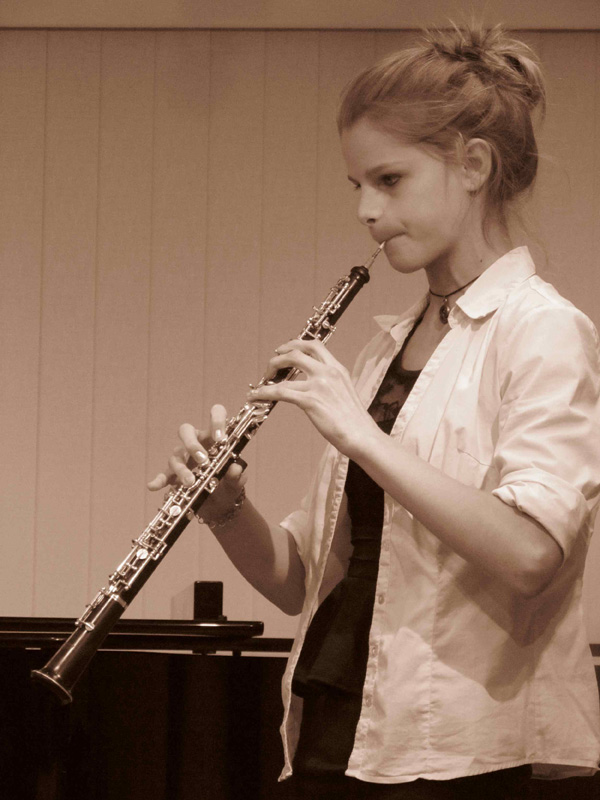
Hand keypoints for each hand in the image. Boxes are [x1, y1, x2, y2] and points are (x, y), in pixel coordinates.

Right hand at [147, 404, 246, 518]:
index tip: (221, 438)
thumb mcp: (235, 484)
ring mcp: (183, 458)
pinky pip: (164, 474)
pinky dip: (159, 480)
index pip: (215, 415)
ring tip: (190, 482)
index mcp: (215, 438)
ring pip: (176, 454)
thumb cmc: (228, 487)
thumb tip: (235, 468)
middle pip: (186, 431)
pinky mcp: (174, 475)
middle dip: (192, 444)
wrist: (219, 506)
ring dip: (182, 468)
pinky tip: (153, 485)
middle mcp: (197, 443)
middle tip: (203, 460)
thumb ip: (236, 476)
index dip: (217, 420)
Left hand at [248, 339, 378, 458]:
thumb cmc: (354, 420)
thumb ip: (331, 383)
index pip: (315, 345)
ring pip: (285, 369)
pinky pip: (280, 392)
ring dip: (269, 373)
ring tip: (261, 383)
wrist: (361, 435)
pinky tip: (256, 396)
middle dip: (279, 356)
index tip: (284, 350)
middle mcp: (328, 372)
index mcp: (337, 369)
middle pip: (297, 352)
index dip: (295, 344)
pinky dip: (264, 392)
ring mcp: (319, 385)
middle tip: (271, 366)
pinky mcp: (310, 401)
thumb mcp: (345, 391)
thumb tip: (314, 384)